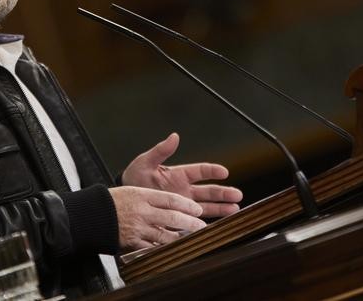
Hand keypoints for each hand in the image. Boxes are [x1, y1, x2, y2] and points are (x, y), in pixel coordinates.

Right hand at [109, 186, 205, 251]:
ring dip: (181, 238)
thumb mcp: (132, 190)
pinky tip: (173, 248)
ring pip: (165, 235)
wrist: (91, 215)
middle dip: (190, 222)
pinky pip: (152, 247)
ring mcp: (138, 228)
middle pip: (172, 217)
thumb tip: (173, 203)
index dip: (187, 205)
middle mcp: (142, 211)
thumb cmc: (112, 201)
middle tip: (201, 225)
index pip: (170, 199)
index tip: (197, 209)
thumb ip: (152, 196)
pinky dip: (164, 248)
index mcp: (142, 195)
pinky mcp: (132, 242)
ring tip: (191, 238)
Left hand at [122, 133, 242, 217]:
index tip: (224, 171)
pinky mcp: (179, 218)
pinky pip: (195, 221)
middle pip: (208, 191)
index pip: (200, 171)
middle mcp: (184, 190)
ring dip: (221, 208)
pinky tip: (217, 226)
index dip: (212, 171)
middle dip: (223, 193)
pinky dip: (206, 224)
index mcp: (179, 175)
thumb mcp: (145, 162)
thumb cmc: (134, 178)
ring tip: (235, 210)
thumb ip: (160, 151)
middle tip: (237, 195)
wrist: (125, 201)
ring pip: (207, 207)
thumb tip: (174, 136)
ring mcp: (183, 205)